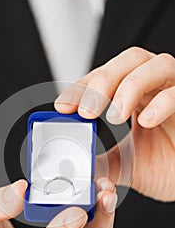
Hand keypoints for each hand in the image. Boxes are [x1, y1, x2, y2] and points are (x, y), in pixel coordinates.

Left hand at [55, 47, 174, 201]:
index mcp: (136, 95)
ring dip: (130, 87)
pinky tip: (145, 121)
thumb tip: (74, 164)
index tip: (63, 106)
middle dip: (103, 82)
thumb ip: (101, 160)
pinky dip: (162, 103)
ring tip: (115, 116)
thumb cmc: (164, 167)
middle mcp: (156, 87)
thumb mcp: (125, 164)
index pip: (105, 78)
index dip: (82, 87)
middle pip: (130, 61)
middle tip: (86, 110)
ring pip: (156, 66)